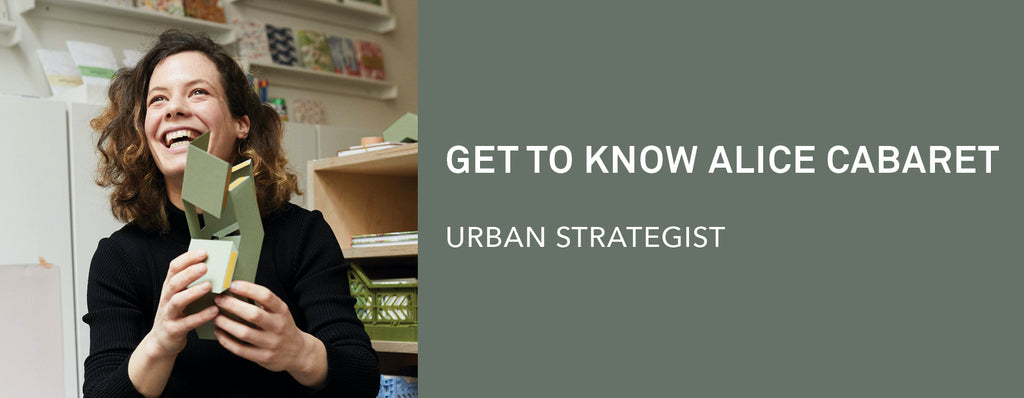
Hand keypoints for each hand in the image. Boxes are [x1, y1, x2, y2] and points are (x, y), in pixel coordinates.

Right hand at [129, 249, 219, 396]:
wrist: (162, 342)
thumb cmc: (176, 315)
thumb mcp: (180, 297)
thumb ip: (191, 284)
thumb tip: (213, 266)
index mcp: (169, 288)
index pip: (174, 268)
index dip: (187, 259)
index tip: (203, 252)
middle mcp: (167, 299)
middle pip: (174, 282)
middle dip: (189, 273)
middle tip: (205, 266)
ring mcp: (169, 315)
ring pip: (177, 301)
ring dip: (193, 292)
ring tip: (209, 286)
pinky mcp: (174, 330)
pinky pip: (187, 323)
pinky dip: (201, 316)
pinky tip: (214, 311)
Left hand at [212, 281, 327, 386]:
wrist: (297, 352)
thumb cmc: (282, 327)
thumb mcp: (279, 312)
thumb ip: (263, 303)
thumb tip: (235, 290)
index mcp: (282, 311)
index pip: (266, 296)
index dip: (248, 289)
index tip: (232, 284)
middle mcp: (278, 326)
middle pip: (253, 314)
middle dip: (232, 305)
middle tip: (218, 300)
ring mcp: (271, 343)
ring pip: (244, 333)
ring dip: (226, 323)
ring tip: (215, 317)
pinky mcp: (263, 357)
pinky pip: (240, 350)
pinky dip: (226, 340)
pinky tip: (219, 332)